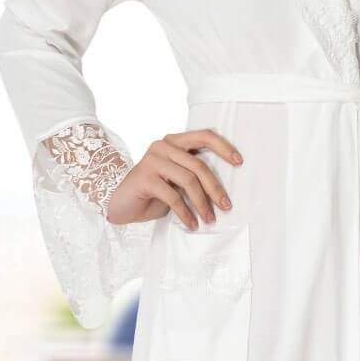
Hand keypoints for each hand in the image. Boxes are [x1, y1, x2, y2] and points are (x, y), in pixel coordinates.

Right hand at [106, 127, 242, 230]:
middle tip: (226, 206)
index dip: (224, 147)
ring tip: (209, 219)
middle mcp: (162, 146)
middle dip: (215, 188)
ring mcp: (152, 160)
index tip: (239, 162)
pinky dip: (185, 213)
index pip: (204, 136)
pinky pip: (173, 196)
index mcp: (173, 142)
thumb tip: (222, 189)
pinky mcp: (145, 178)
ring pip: (188, 180)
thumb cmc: (152, 193)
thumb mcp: (176, 181)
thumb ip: (193, 175)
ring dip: (202, 204)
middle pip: (199, 165)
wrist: (120, 204)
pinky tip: (191, 224)